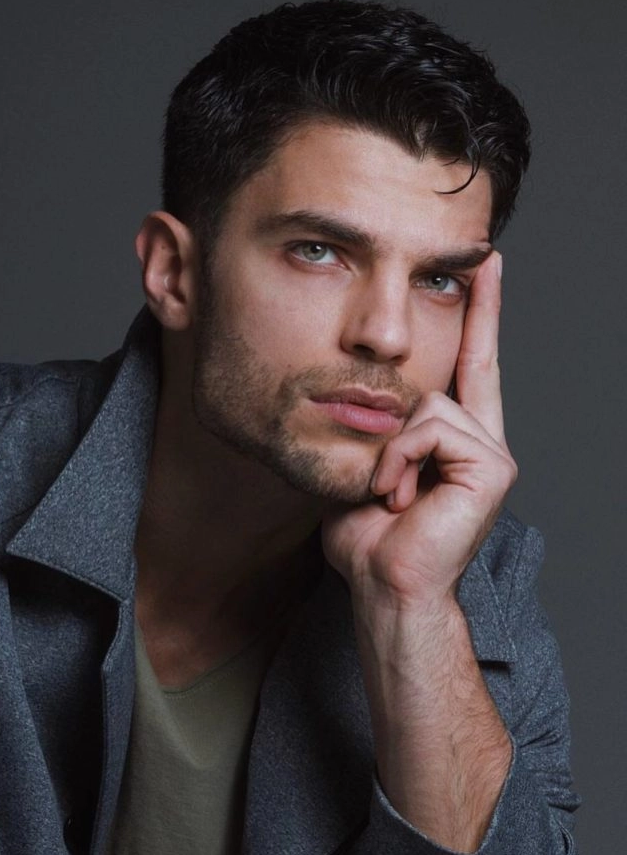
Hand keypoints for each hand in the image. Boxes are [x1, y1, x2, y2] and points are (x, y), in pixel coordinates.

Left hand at [323, 251, 515, 612]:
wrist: (386, 587)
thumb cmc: (369, 540)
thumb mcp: (362, 471)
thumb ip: (372, 433)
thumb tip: (360, 403)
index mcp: (454, 441)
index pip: (471, 365)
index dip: (479, 316)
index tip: (484, 267)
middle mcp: (482, 440)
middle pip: (454, 372)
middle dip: (448, 358)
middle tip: (439, 373)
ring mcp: (492, 452)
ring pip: (428, 402)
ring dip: (391, 452)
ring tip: (389, 495)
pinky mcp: (493, 465)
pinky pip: (432, 427)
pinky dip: (401, 460)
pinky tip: (401, 497)